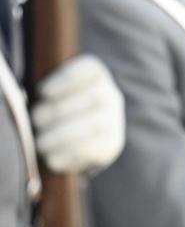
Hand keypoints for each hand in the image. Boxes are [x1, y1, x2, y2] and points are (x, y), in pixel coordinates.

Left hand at [32, 55, 123, 174]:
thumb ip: (47, 92)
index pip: (91, 69)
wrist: (79, 139)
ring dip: (63, 135)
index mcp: (96, 78)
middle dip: (60, 111)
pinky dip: (69, 154)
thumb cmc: (57, 110)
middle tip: (36, 120)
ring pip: (95, 125)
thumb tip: (28, 100)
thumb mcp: (54, 94)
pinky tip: (52, 157)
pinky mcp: (110, 146)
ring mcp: (114, 122)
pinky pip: (93, 149)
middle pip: (93, 98)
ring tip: (41, 143)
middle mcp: (111, 97)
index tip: (43, 91)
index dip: (67, 79)